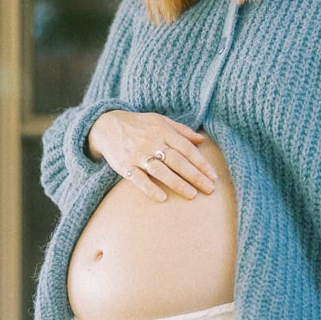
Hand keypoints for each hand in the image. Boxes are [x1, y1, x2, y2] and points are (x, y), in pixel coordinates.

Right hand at [87, 110, 218, 201]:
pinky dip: (150, 188)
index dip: (201, 163)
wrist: (107, 126)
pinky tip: (162, 198)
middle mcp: (152, 142)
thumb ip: (182, 131)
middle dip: (195, 176)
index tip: (213, 176)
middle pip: (177, 161)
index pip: (186, 148)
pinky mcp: (125, 165)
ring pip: (160, 171)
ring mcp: (138, 154)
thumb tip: (202, 140)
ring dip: (177, 183)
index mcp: (163, 131)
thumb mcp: (160, 121)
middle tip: (209, 189)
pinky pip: (138, 179)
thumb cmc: (139, 125)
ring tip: (192, 195)